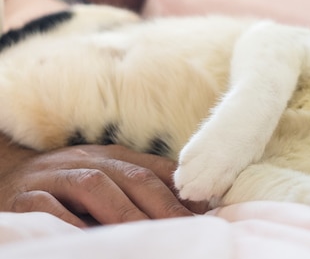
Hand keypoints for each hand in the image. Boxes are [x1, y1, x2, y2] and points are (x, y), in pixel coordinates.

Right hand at [0, 134, 206, 227]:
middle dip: (162, 204)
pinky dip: (72, 222)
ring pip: (96, 186)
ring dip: (126, 212)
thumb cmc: (67, 183)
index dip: (179, 189)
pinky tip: (91, 239)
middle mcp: (87, 161)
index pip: (153, 169)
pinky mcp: (25, 198)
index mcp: (111, 156)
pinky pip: (50, 208)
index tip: (202, 212)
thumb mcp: (106, 176)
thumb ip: (141, 186)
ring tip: (148, 235)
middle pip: (131, 177)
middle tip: (185, 229)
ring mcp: (55, 176)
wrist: (6, 173)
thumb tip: (191, 207)